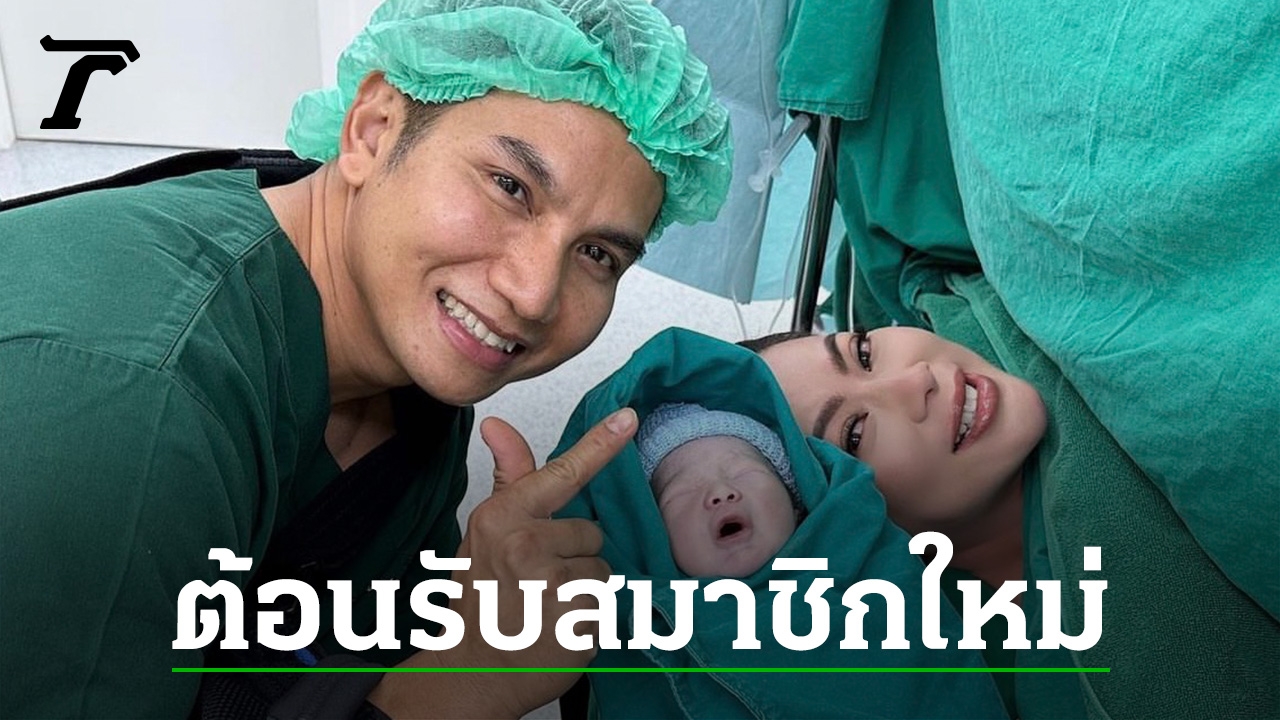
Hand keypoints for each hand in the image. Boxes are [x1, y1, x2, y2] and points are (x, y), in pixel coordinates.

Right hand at [369, 407, 635, 718]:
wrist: (474, 670)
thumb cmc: (482, 597)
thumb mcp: (486, 533)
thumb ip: (509, 480)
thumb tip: (497, 424)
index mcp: (503, 517)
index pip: (562, 473)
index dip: (599, 444)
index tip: (628, 418)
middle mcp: (526, 543)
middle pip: (590, 531)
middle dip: (574, 555)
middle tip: (538, 582)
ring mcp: (551, 582)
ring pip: (601, 569)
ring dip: (582, 589)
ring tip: (547, 606)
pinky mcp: (576, 617)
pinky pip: (605, 604)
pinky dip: (588, 619)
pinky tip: (557, 628)